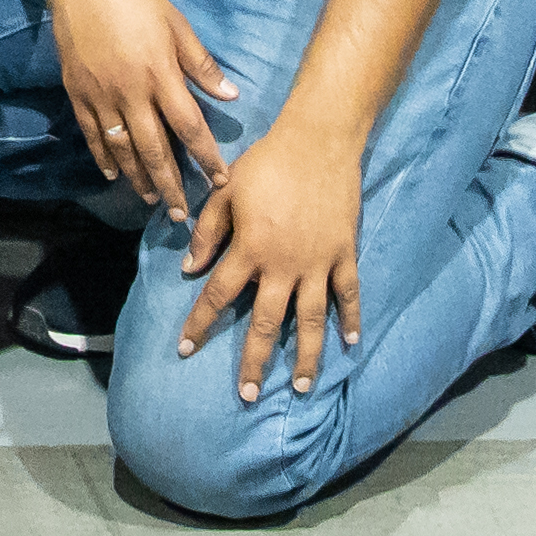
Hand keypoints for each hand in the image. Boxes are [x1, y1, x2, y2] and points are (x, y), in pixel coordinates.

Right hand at [51, 0, 236, 213]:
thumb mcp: (177, 25)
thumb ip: (202, 65)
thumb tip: (230, 96)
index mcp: (160, 75)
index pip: (189, 128)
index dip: (206, 158)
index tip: (220, 182)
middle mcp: (131, 92)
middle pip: (155, 150)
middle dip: (171, 185)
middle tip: (182, 215)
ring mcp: (101, 96)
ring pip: (123, 149)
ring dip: (139, 179)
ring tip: (152, 200)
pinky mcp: (77, 93)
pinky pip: (93, 135)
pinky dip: (104, 158)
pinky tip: (114, 174)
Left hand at [174, 116, 365, 401]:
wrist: (318, 140)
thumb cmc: (267, 162)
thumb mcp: (225, 190)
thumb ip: (208, 231)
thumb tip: (190, 268)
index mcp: (249, 248)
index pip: (217, 295)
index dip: (200, 324)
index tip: (185, 349)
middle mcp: (283, 265)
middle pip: (265, 322)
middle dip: (254, 361)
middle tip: (247, 395)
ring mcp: (317, 263)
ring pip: (310, 321)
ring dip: (304, 356)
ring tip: (300, 387)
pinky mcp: (344, 254)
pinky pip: (348, 294)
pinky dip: (350, 319)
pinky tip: (348, 345)